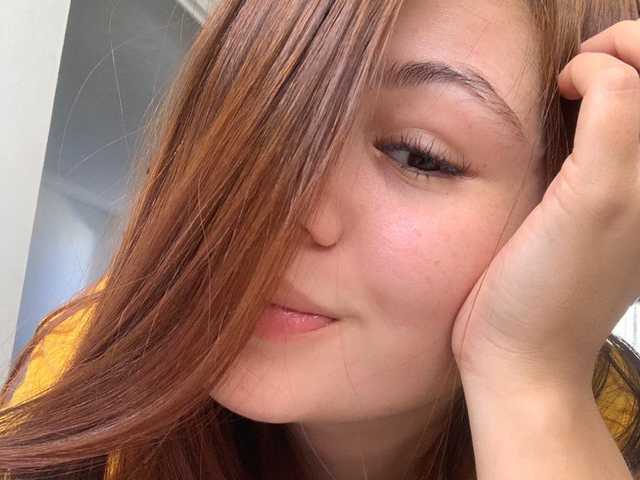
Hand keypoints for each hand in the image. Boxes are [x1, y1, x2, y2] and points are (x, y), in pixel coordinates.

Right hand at [451, 19, 639, 393]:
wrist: (520, 350)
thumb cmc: (552, 290)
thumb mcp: (596, 195)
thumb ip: (614, 116)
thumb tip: (597, 71)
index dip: (626, 50)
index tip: (573, 73)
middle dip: (618, 57)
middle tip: (571, 74)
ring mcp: (621, 194)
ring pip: (625, 110)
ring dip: (599, 82)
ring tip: (564, 90)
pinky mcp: (589, 206)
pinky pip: (597, 140)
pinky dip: (579, 115)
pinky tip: (554, 126)